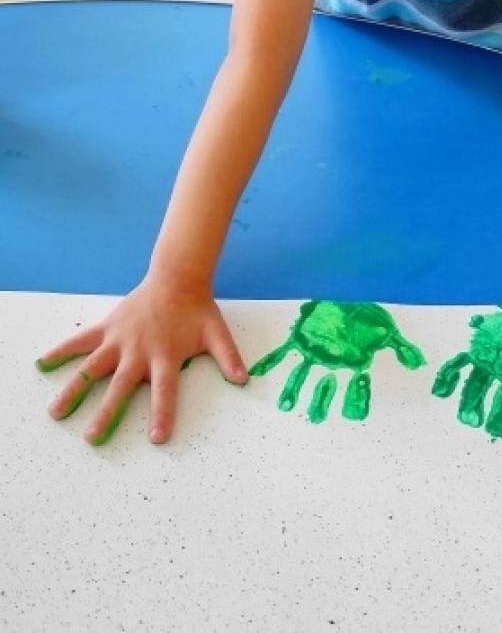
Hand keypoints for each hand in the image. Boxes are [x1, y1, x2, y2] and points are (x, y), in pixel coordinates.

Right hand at [36, 275, 247, 444]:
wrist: (177, 277)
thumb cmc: (197, 309)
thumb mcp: (216, 333)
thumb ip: (229, 357)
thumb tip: (244, 379)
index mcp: (166, 356)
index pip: (165, 391)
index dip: (162, 414)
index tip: (157, 438)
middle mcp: (139, 350)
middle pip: (121, 387)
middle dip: (107, 413)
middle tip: (93, 438)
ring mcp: (120, 339)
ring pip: (92, 367)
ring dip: (74, 390)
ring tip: (57, 413)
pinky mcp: (107, 327)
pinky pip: (80, 340)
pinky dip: (62, 351)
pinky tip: (42, 363)